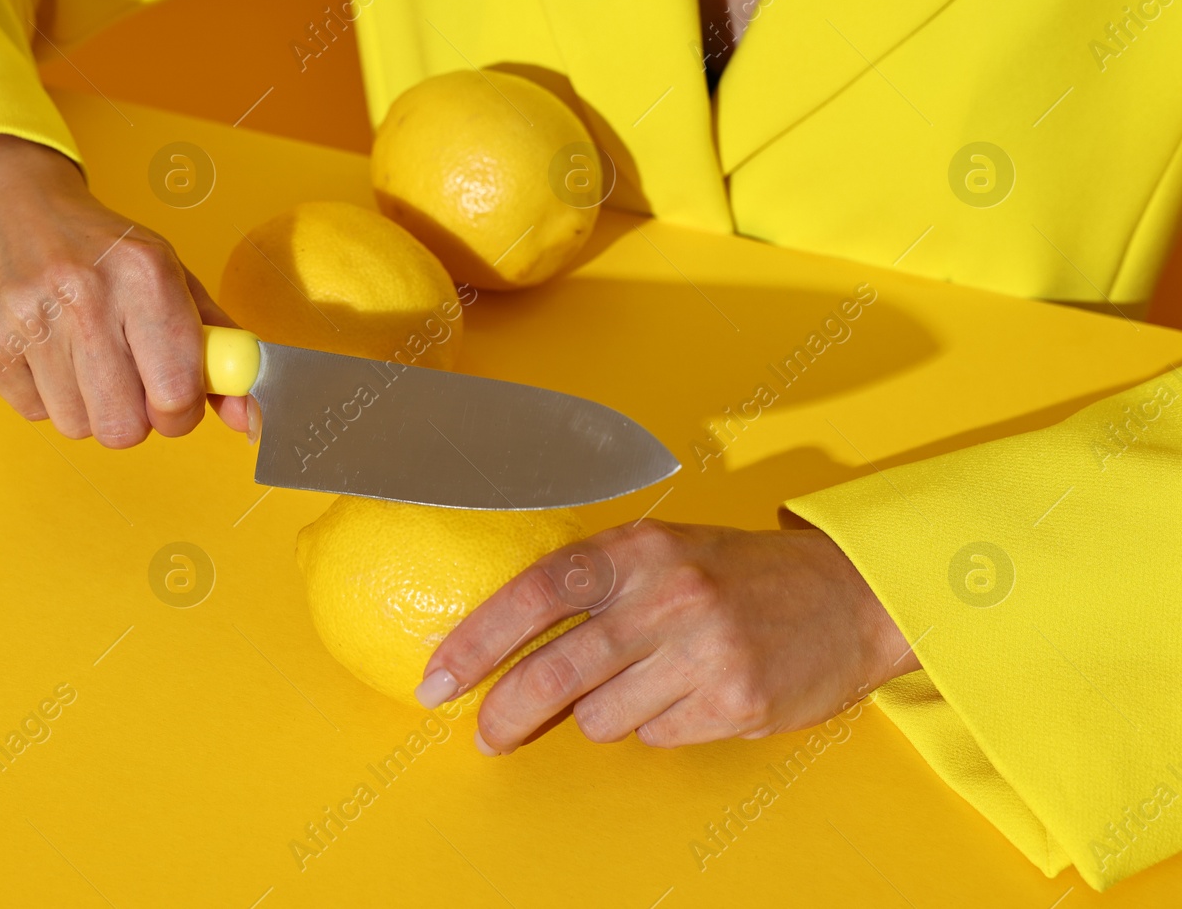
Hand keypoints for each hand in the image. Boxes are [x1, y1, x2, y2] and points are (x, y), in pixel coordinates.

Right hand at [0, 133, 251, 443]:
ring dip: (84, 405)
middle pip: (122, 428)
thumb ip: (216, 348)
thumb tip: (249, 420)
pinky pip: (30, 413)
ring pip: (75, 425)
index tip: (171, 400)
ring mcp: (25, 317)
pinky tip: (40, 348)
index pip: (176, 393)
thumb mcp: (169, 275)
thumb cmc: (99, 245)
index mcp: (146, 274)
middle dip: (130, 417)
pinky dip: (42, 394)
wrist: (4, 197)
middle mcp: (85, 293)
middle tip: (124, 381)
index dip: (179, 413)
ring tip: (76, 354)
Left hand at [414, 520, 919, 754]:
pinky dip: (658, 726)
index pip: (536, 592)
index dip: (476, 640)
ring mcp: (706, 651)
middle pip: (557, 671)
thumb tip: (501, 641)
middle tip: (487, 733)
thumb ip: (593, 583)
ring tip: (647, 682)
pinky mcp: (736, 703)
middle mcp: (670, 595)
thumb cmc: (736, 574)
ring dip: (604, 713)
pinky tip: (690, 695)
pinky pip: (655, 737)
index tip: (436, 679)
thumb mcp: (663, 550)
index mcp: (640, 549)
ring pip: (602, 716)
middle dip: (508, 711)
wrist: (850, 595)